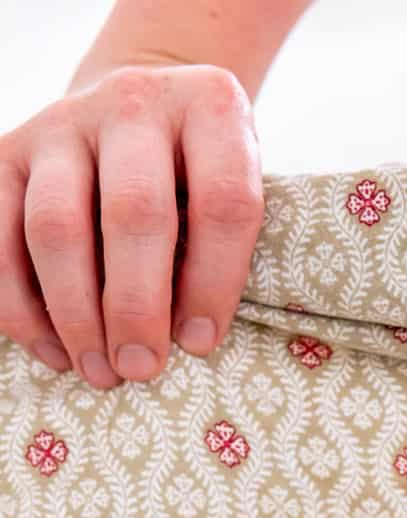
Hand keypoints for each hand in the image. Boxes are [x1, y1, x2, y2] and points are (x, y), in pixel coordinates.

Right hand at [0, 61, 262, 387]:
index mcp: (209, 109)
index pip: (223, 201)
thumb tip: (187, 342)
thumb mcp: (229, 192)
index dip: (214, 282)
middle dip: (136, 305)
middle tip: (141, 368)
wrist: (138, 113)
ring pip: (56, 224)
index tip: (200, 344)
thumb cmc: (197, 177)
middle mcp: (134, 102)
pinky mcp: (9, 151)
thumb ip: (220, 250)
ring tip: (98, 370)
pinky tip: (53, 350)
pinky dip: (20, 305)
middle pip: (134, 212)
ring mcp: (64, 122)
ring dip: (75, 312)